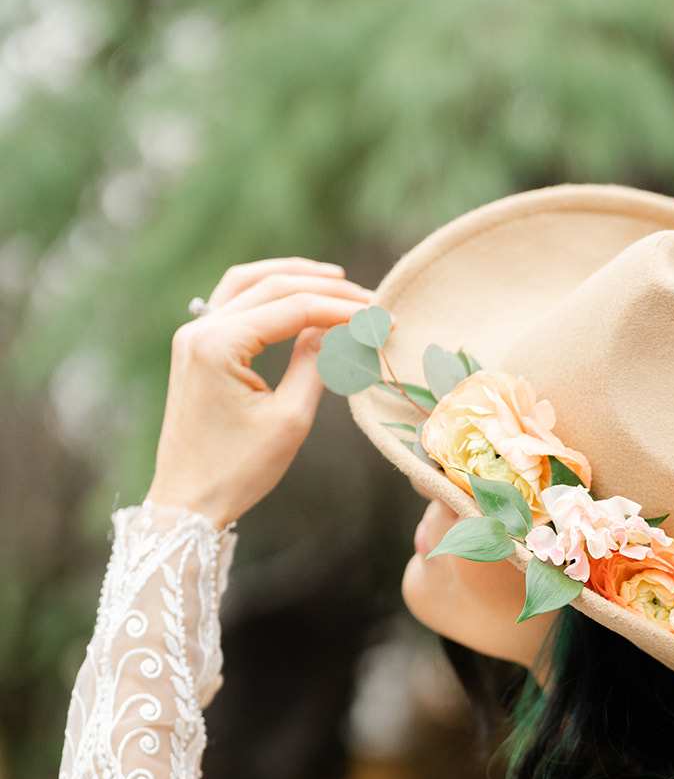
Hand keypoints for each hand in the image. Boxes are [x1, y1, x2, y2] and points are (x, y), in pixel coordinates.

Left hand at [146, 257, 376, 527]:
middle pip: (270, 286)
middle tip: (367, 298)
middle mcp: (199, 330)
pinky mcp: (194, 348)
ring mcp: (192, 336)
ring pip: (247, 284)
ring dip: (291, 277)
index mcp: (219, 346)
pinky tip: (294, 296)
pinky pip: (233, 303)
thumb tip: (337, 327)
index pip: (292, 308)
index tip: (380, 317)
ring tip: (334, 280)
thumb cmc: (238, 471)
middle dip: (323, 289)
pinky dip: (266, 293)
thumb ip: (315, 364)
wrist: (187, 501)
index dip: (342, 310)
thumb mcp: (289, 419)